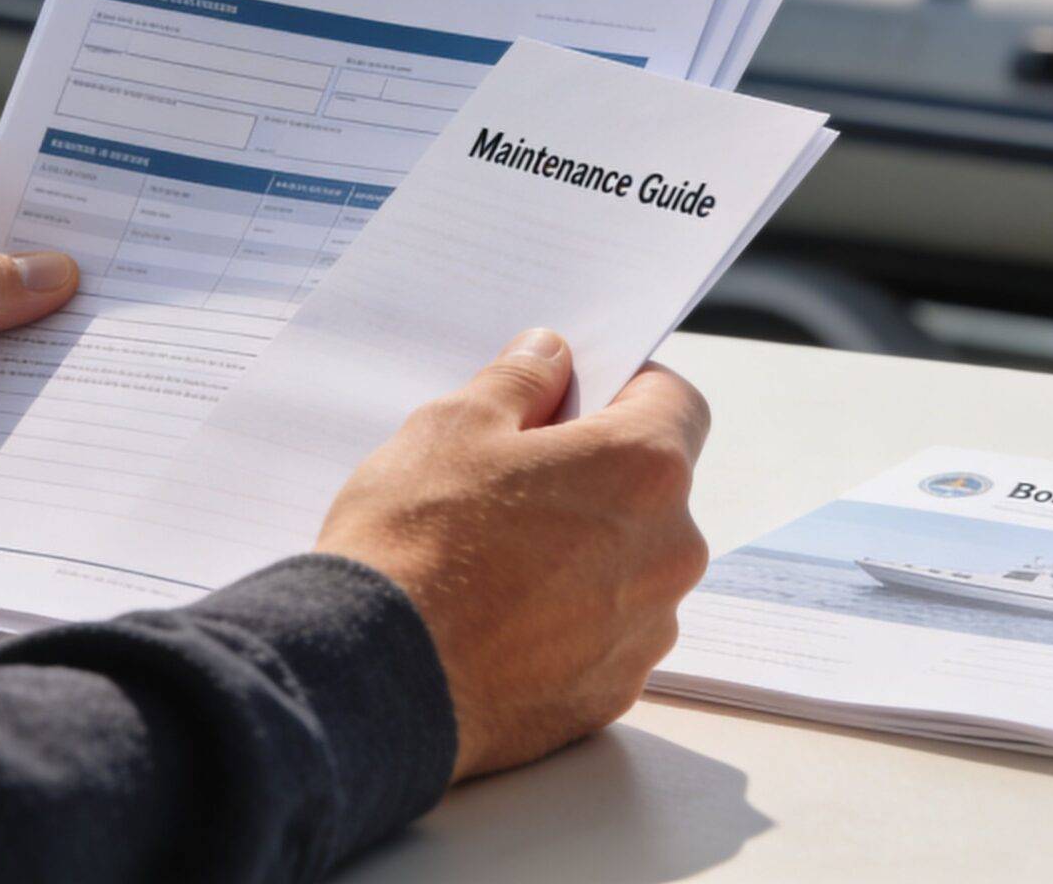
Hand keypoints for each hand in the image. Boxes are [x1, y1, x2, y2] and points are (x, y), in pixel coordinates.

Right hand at [315, 329, 711, 781]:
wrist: (374, 678)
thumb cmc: (415, 542)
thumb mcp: (452, 427)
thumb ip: (519, 382)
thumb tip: (550, 358)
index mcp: (643, 470)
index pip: (677, 403)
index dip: (629, 391)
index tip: (578, 401)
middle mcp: (668, 554)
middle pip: (653, 492)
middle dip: (598, 479)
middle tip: (515, 483)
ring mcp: (646, 632)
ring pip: (630, 569)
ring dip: (585, 555)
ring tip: (496, 562)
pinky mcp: (612, 694)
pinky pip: (604, 638)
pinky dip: (566, 624)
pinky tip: (497, 621)